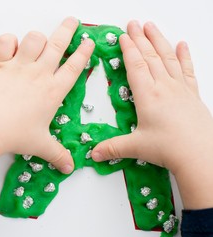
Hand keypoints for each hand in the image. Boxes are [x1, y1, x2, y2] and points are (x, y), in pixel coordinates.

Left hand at [0, 17, 94, 178]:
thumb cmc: (15, 135)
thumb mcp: (41, 146)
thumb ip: (57, 154)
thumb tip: (69, 167)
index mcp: (53, 91)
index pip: (74, 67)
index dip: (84, 52)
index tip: (89, 41)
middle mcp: (39, 74)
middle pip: (58, 44)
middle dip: (68, 30)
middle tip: (73, 21)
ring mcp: (19, 66)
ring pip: (34, 38)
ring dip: (37, 37)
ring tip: (38, 40)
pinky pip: (6, 41)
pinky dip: (8, 41)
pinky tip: (10, 48)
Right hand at [91, 21, 212, 208]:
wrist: (201, 154)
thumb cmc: (169, 148)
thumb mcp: (135, 147)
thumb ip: (112, 148)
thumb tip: (93, 154)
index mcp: (148, 96)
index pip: (136, 66)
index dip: (128, 49)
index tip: (123, 36)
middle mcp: (164, 87)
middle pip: (151, 56)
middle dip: (140, 38)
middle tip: (133, 24)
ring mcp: (180, 89)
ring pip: (168, 58)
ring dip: (159, 40)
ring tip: (152, 27)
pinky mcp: (192, 94)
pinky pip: (187, 70)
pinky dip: (184, 56)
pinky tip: (182, 45)